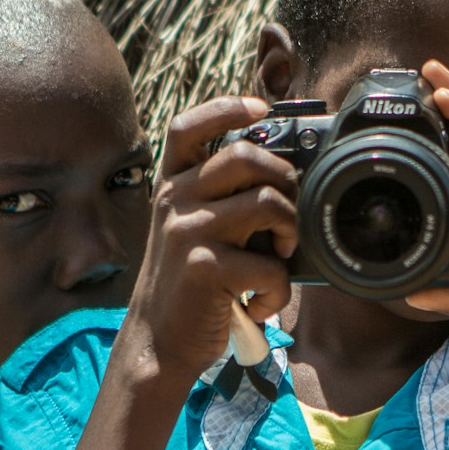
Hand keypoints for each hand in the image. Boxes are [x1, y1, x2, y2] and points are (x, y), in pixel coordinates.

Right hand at [122, 97, 298, 386]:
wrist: (158, 341)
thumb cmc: (189, 283)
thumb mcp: (191, 229)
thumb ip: (221, 199)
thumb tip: (283, 176)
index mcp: (172, 185)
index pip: (189, 127)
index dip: (226, 108)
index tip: (262, 109)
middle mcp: (175, 200)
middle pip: (245, 156)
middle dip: (284, 179)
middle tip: (287, 214)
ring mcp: (187, 232)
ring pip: (268, 203)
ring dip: (290, 231)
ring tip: (279, 257)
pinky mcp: (204, 268)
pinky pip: (269, 264)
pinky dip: (279, 290)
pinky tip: (261, 303)